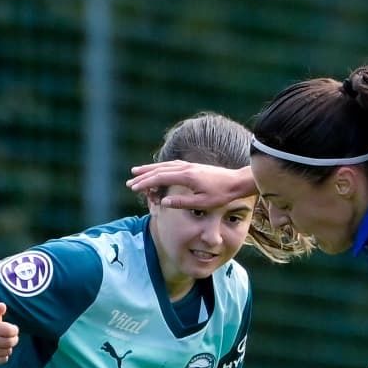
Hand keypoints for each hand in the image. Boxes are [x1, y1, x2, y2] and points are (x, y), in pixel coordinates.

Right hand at [0, 302, 18, 364]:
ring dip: (9, 348)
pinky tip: (0, 351)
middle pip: (9, 342)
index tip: (13, 329)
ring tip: (5, 344)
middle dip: (14, 339)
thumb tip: (2, 306)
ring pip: (6, 352)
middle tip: (13, 338)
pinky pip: (2, 360)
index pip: (8, 331)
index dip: (15, 330)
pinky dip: (4, 356)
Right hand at [126, 160, 254, 208]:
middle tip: (129, 181)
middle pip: (159, 170)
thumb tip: (163, 202)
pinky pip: (173, 165)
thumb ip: (182, 202)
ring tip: (137, 171)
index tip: (134, 188)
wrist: (237, 182)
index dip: (145, 183)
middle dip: (143, 175)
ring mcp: (190, 165)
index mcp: (186, 176)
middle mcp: (186, 168)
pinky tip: (158, 170)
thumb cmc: (222, 194)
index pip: (160, 178)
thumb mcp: (202, 202)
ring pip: (165, 165)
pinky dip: (162, 167)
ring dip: (150, 169)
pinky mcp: (194, 166)